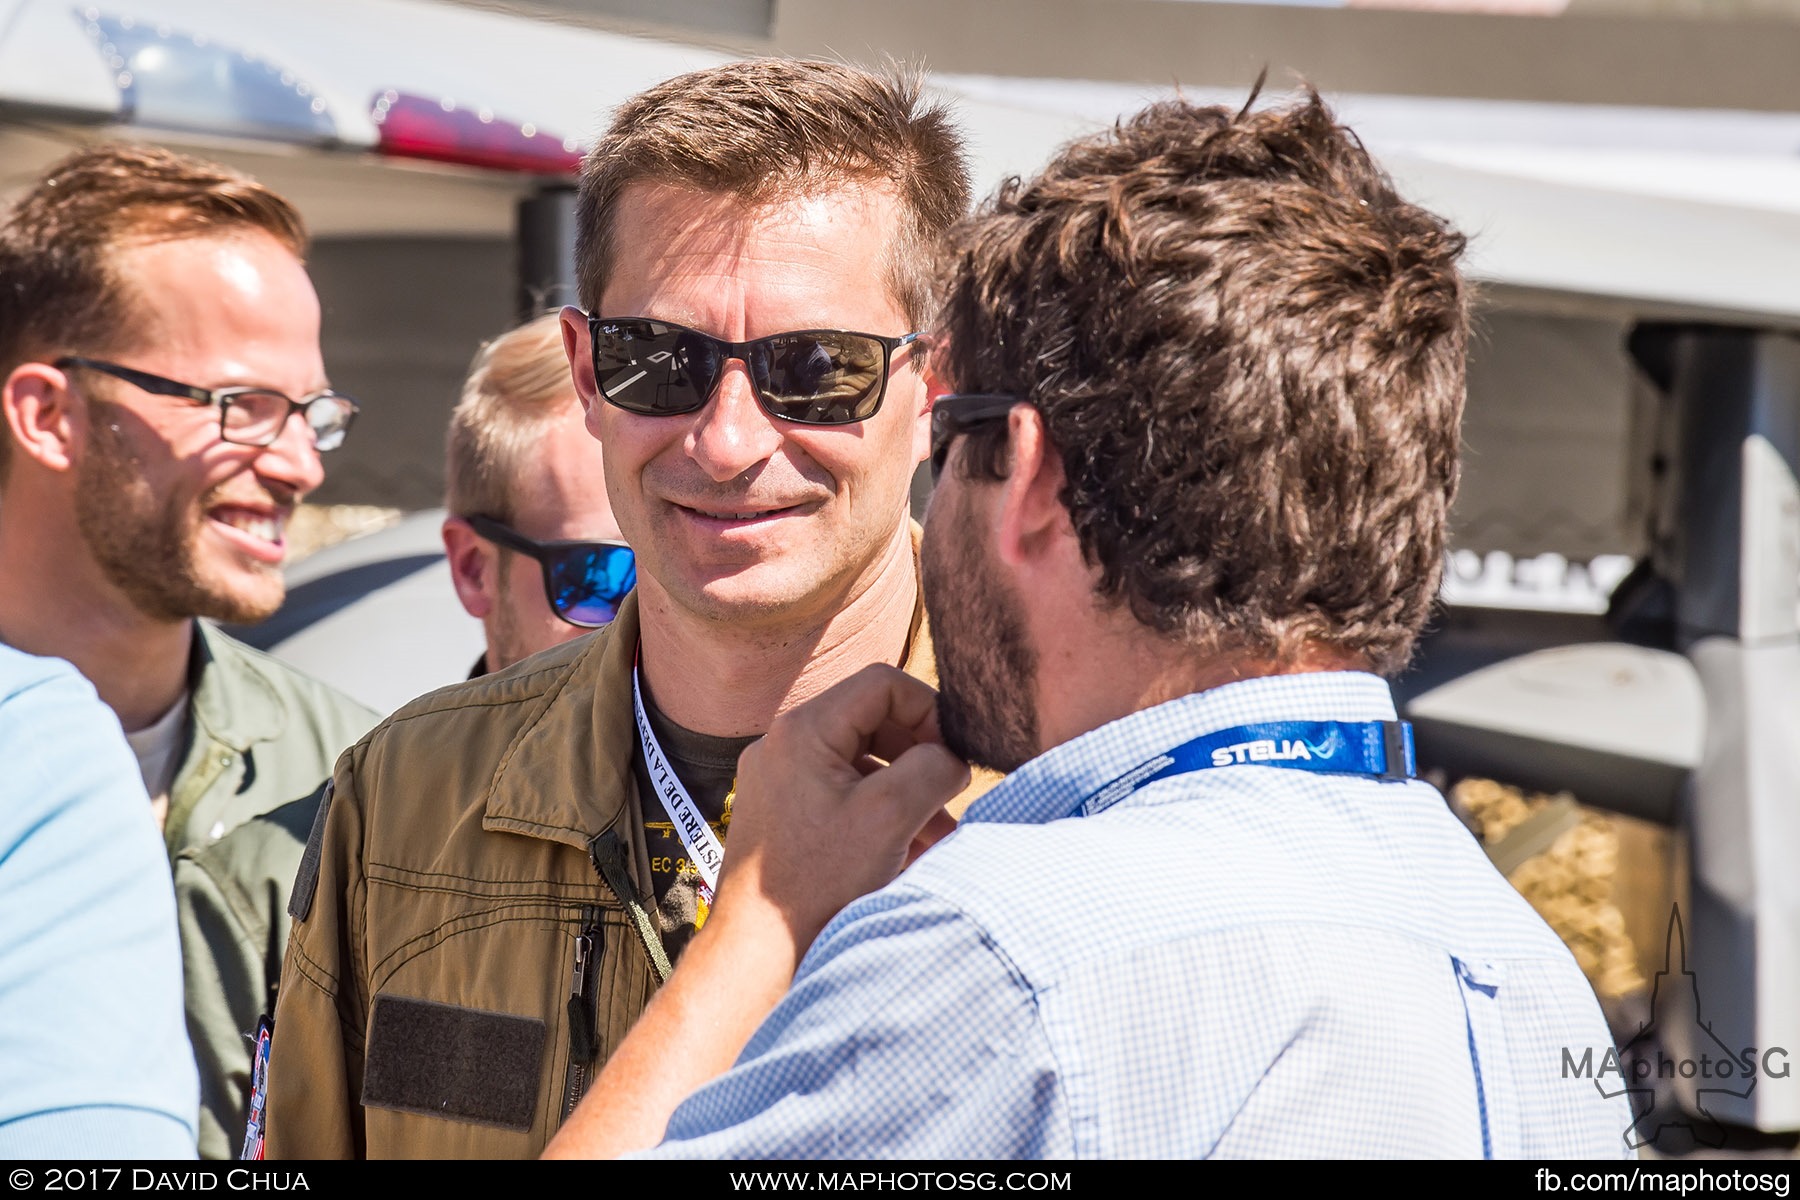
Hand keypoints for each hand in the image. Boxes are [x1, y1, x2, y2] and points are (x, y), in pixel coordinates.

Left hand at [714, 663, 969, 954]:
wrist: (758, 953)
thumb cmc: (815, 886)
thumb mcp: (890, 816)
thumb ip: (933, 767)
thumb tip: (953, 756)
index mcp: (803, 731)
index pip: (884, 684)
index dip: (930, 712)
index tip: (953, 758)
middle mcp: (784, 746)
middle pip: (874, 720)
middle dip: (921, 754)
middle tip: (950, 795)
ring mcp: (781, 781)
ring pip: (863, 761)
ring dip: (907, 788)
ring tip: (938, 834)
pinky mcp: (784, 814)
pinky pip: (844, 793)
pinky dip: (882, 812)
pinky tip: (909, 851)